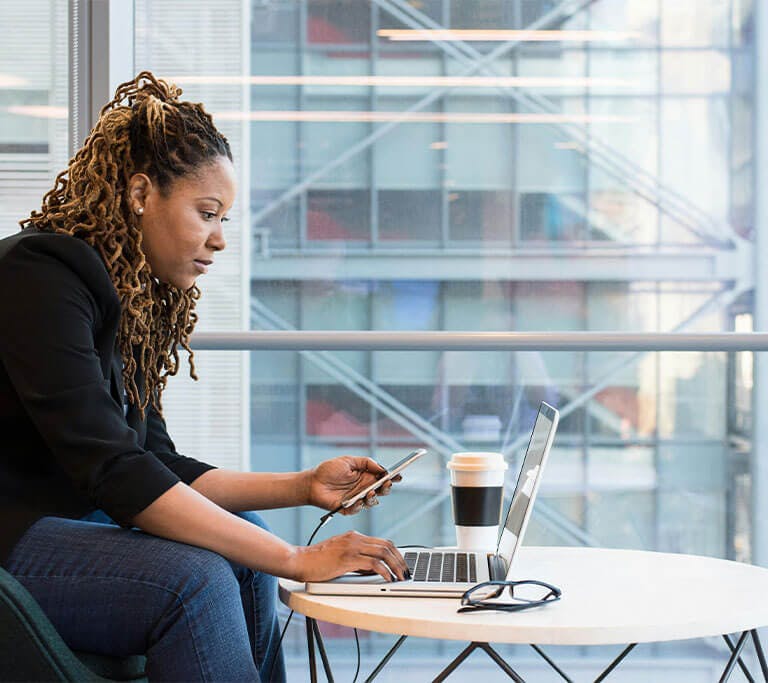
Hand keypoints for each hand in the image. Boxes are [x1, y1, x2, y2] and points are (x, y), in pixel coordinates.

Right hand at [292, 530, 408, 581]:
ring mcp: (351, 547)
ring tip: (401, 577)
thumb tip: (374, 570)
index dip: (396, 553)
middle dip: (400, 560)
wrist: (300, 561)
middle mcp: (355, 538)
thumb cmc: (317, 561)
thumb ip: (357, 559)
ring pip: (383, 552)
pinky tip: (387, 579)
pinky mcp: (347, 558)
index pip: (383, 542)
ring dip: (396, 566)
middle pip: (387, 545)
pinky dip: (384, 571)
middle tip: (406, 572)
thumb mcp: (340, 556)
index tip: (402, 564)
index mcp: (354, 536)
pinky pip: (373, 564)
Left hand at [307, 456, 401, 515]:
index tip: (398, 476)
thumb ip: (366, 462)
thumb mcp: (348, 460)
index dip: (392, 477)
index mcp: (366, 476)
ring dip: (374, 498)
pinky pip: (357, 509)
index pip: (383, 477)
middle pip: (382, 491)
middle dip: (386, 488)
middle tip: (386, 484)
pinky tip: (358, 501)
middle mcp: (364, 488)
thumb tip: (381, 468)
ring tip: (370, 492)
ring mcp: (357, 499)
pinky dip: (359, 506)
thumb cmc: (328, 470)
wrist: (311, 482)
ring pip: (372, 502)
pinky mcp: (348, 508)